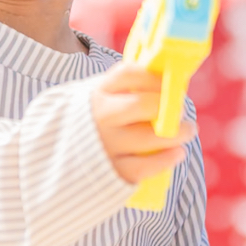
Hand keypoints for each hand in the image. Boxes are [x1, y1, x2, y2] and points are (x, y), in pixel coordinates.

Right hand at [91, 62, 196, 183]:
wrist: (57, 156)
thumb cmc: (94, 121)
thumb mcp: (100, 97)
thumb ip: (127, 89)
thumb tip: (170, 83)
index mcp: (98, 92)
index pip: (130, 74)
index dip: (156, 77)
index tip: (170, 84)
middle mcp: (100, 117)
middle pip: (142, 105)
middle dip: (169, 106)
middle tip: (181, 111)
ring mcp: (105, 145)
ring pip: (148, 138)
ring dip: (177, 134)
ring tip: (188, 131)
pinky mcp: (111, 171)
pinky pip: (144, 167)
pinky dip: (166, 160)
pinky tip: (178, 153)